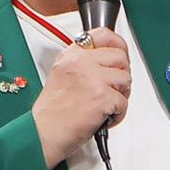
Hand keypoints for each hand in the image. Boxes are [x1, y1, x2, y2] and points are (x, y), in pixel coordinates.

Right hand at [31, 28, 132, 168]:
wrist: (43, 134)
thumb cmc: (51, 112)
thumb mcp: (60, 75)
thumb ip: (82, 64)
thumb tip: (106, 62)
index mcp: (71, 55)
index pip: (103, 35)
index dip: (118, 44)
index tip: (121, 53)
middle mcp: (81, 62)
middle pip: (120, 57)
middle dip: (122, 75)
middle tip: (114, 88)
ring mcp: (93, 78)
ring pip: (125, 79)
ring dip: (121, 95)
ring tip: (107, 106)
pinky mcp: (102, 96)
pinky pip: (124, 102)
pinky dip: (118, 114)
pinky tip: (105, 118)